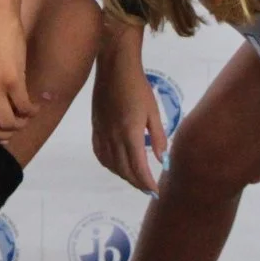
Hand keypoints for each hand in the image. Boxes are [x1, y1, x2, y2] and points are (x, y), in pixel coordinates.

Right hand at [90, 48, 166, 191]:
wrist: (114, 68)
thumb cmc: (138, 87)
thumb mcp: (153, 112)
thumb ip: (158, 137)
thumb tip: (163, 160)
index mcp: (130, 133)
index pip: (139, 168)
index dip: (148, 183)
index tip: (156, 192)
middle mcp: (113, 137)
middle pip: (124, 170)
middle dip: (137, 183)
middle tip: (149, 188)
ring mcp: (102, 133)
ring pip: (111, 164)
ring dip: (124, 176)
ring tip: (136, 179)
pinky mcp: (95, 127)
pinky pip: (100, 153)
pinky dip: (109, 165)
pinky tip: (117, 165)